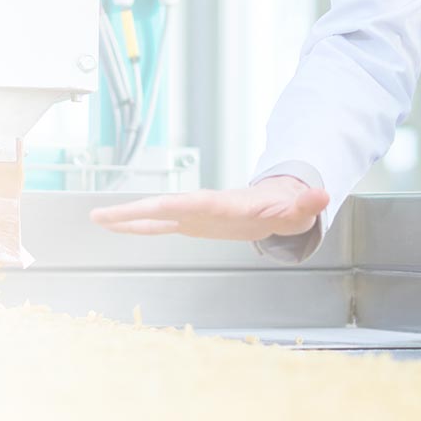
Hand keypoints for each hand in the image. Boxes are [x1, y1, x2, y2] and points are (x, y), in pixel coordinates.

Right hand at [89, 174, 329, 240]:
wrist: (280, 201)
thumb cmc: (287, 207)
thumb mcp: (300, 208)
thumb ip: (308, 202)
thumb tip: (322, 194)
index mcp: (226, 204)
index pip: (197, 204)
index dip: (176, 206)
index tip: (153, 206)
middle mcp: (204, 207)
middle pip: (165, 207)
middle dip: (135, 210)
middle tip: (104, 213)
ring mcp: (194, 215)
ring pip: (155, 215)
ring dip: (127, 217)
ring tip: (97, 218)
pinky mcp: (191, 223)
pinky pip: (159, 224)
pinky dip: (137, 225)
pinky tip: (114, 226)